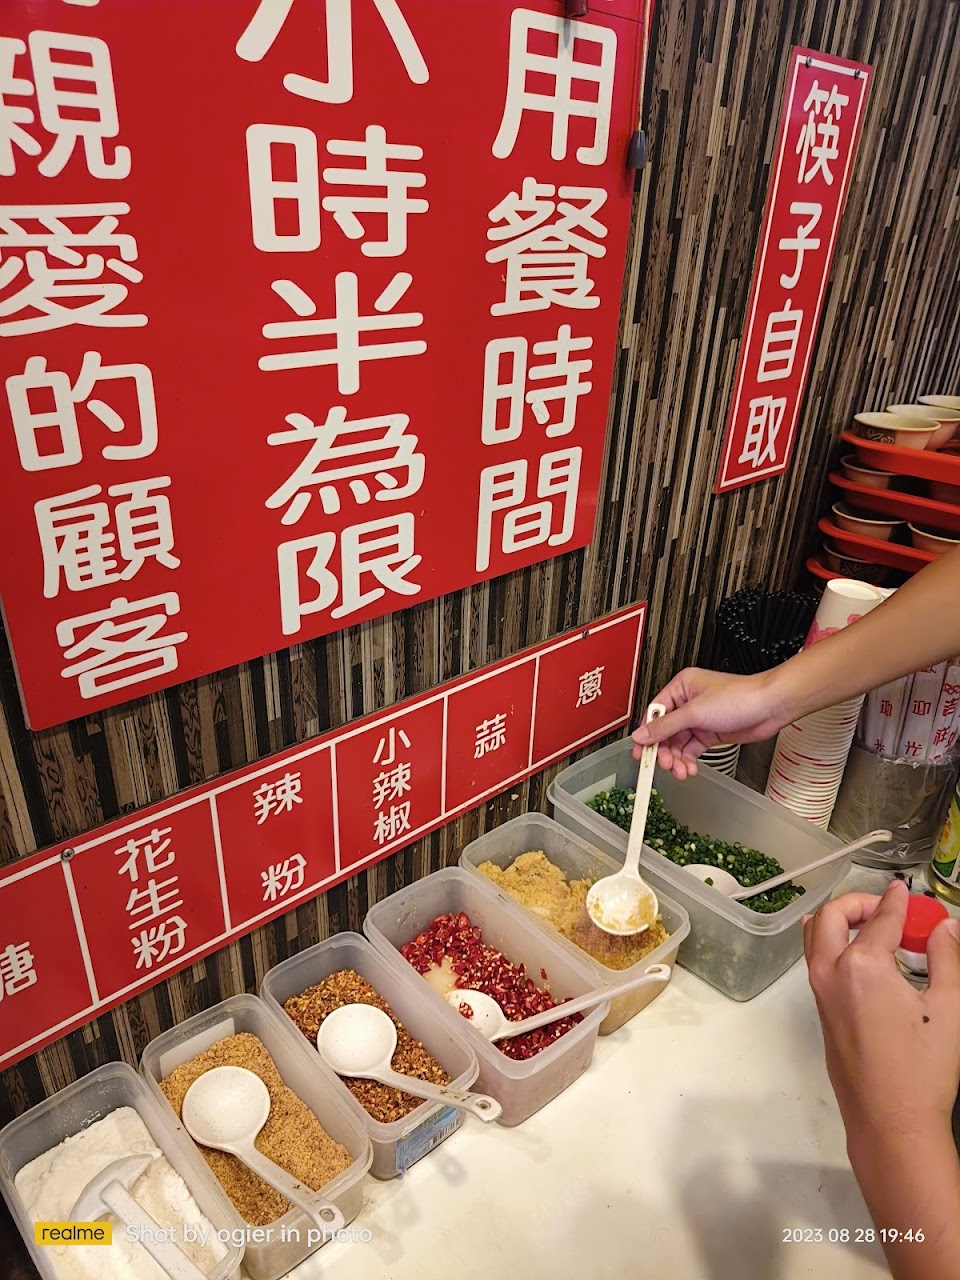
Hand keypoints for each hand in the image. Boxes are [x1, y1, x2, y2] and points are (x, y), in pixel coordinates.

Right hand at [631, 667, 787, 778]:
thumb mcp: (695, 712)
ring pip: (678, 743)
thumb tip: (642, 734)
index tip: (640, 752)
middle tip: (664, 765)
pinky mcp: (710, 733)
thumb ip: (666, 726)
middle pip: (665, 731)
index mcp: (681, 688)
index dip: (647, 734)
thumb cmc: (740, 697)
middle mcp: (688, 703)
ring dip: (677, 759)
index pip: (654, 713)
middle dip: (664, 750)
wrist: (770, 707)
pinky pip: (691, 749)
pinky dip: (688, 760)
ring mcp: (699, 719)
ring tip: (680, 771)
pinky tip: (689, 769)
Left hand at [804, 880, 959, 1145]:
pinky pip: (816, 961)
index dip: (895, 900)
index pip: (879, 918)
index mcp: (862, 965)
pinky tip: (858, 952)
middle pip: (830, 916)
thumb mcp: (948, 1008)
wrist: (891, 1122)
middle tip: (886, 908)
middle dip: (857, 903)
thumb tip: (947, 927)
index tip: (904, 890)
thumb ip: (946, 958)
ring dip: (838, 921)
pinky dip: (831, 944)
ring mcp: (819, 993)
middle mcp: (830, 973)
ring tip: (872, 926)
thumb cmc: (922, 1071)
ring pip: (814, 937)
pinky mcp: (820, 1012)